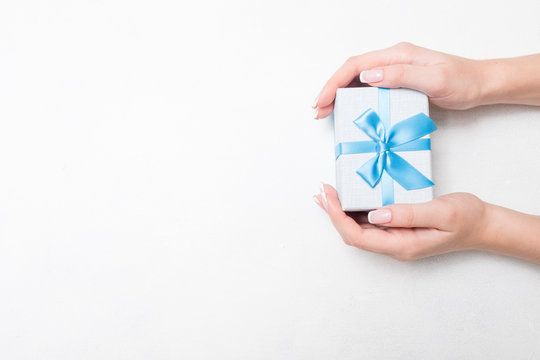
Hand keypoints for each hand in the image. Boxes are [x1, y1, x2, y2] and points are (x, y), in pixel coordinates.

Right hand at [313, 42, 489, 117]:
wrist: (480, 85)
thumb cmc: (462, 81)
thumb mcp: (433, 78)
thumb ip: (401, 76)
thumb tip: (368, 77)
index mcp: (397, 56)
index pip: (356, 66)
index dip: (335, 83)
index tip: (322, 100)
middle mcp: (392, 61)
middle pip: (351, 72)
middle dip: (331, 90)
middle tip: (318, 110)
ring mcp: (394, 71)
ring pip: (357, 80)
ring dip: (340, 95)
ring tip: (327, 112)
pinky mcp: (398, 83)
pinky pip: (369, 89)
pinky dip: (354, 99)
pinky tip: (349, 110)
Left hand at [313, 184, 487, 260]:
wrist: (483, 225)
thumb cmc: (466, 218)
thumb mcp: (441, 212)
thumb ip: (408, 214)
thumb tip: (375, 214)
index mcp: (402, 245)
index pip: (358, 237)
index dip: (337, 217)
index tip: (328, 195)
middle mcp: (394, 246)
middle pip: (353, 235)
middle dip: (333, 213)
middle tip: (321, 190)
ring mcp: (395, 240)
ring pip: (359, 230)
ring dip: (340, 212)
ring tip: (326, 194)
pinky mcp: (398, 231)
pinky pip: (370, 223)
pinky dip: (354, 210)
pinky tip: (348, 199)